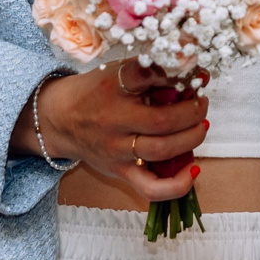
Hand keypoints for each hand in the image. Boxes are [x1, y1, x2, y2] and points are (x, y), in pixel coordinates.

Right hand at [14, 63, 207, 203]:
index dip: (182, 74)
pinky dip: (178, 184)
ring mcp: (117, 150)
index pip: (150, 74)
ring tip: (200, 126)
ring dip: (192, 138)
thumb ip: (151, 71)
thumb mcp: (117, 71)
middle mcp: (114, 120)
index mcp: (114, 87)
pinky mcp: (120, 171)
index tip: (198, 74)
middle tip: (201, 104)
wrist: (58, 120)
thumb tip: (193, 72)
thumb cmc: (95, 93)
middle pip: (164, 120)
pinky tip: (193, 169)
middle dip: (194, 111)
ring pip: (163, 150)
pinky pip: (152, 188)